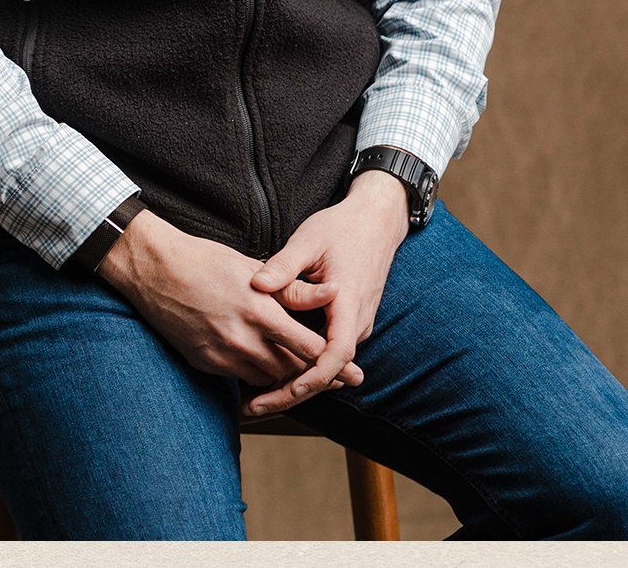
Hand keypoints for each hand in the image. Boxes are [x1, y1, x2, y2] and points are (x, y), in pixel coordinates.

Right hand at [97, 210, 364, 390]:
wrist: (154, 270)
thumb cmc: (205, 260)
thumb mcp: (251, 267)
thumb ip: (292, 289)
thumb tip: (331, 294)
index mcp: (260, 310)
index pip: (308, 347)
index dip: (332, 360)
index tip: (351, 367)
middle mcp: (243, 338)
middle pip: (292, 369)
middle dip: (317, 377)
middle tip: (341, 382)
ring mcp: (222, 354)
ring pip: (268, 379)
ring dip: (287, 378)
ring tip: (306, 376)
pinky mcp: (205, 363)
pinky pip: (241, 379)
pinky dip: (257, 377)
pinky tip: (267, 372)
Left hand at [240, 170, 409, 417]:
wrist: (376, 219)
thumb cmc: (341, 227)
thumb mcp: (309, 240)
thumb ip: (284, 266)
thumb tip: (255, 285)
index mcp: (348, 304)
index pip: (334, 356)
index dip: (309, 379)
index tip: (279, 393)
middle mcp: (356, 322)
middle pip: (327, 371)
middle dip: (291, 392)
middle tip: (251, 408)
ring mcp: (355, 323)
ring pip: (327, 365)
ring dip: (296, 381)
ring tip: (255, 396)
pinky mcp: (348, 321)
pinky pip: (328, 352)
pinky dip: (305, 365)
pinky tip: (275, 370)